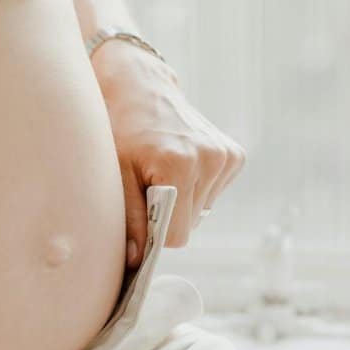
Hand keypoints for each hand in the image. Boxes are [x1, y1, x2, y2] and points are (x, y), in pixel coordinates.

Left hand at [92, 41, 245, 266]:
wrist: (139, 89)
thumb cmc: (119, 130)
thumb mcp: (115, 174)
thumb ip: (128, 218)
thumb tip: (137, 260)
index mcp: (179, 164)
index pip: (176, 235)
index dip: (153, 233)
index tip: (139, 218)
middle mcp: (210, 158)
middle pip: (189, 225)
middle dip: (166, 216)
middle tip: (146, 186)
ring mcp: (226, 155)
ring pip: (200, 212)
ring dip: (179, 201)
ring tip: (160, 172)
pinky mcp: (234, 155)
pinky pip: (211, 194)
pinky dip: (193, 189)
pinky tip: (178, 165)